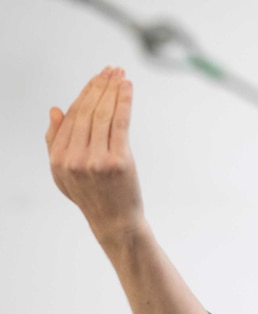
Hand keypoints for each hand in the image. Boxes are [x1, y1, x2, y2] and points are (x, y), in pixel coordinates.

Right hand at [45, 67, 143, 246]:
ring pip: (102, 115)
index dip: (85, 94)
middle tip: (111, 70)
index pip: (71, 117)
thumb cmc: (92, 196)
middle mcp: (73, 158)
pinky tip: (127, 88)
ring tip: (120, 75)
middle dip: (99, 87)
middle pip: (86, 112)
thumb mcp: (63, 174)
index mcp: (58, 158)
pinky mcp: (118, 161)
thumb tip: (55, 109)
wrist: (115, 222)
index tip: (97, 78)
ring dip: (112, 91)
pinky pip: (120, 124)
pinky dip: (124, 103)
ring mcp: (95, 160)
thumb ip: (56, 143)